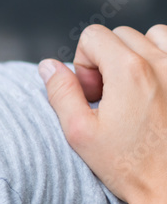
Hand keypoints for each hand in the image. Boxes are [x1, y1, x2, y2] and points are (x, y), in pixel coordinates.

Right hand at [39, 24, 166, 203]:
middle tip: (109, 98)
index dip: (83, 64)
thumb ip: (61, 93)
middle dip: (108, 60)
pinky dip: (163, 60)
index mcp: (129, 71)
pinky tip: (157, 88)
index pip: (93, 36)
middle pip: (121, 36)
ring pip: (154, 36)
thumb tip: (49, 66)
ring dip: (138, 56)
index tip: (91, 94)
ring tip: (135, 90)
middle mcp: (161, 63)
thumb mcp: (79, 133)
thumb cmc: (129, 166)